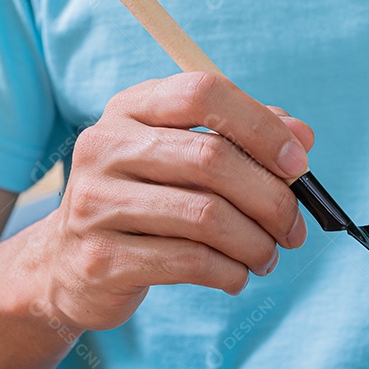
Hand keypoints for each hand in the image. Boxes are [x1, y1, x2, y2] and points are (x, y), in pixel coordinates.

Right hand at [35, 71, 313, 330]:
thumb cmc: (144, 203)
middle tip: (294, 228)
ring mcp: (96, 203)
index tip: (299, 165)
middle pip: (211, 159)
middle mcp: (105, 146)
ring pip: (206, 216)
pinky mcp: (101, 258)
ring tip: (268, 256)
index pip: (202, 93)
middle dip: (271, 198)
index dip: (261, 126)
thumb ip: (242, 138)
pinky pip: (189, 262)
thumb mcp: (183, 157)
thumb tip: (303, 138)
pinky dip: (230, 272)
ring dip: (255, 242)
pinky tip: (237, 276)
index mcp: (130, 108)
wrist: (65, 265)